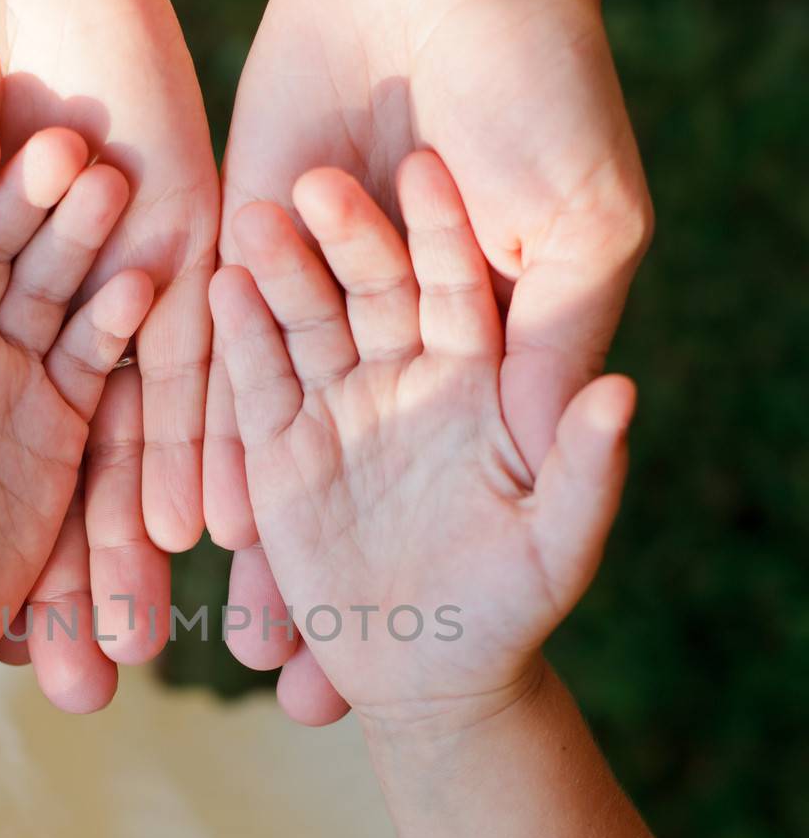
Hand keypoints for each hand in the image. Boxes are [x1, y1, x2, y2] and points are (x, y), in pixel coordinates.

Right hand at [0, 0, 218, 710]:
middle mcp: (32, 332)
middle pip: (63, 480)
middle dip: (78, 584)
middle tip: (98, 686)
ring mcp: (112, 301)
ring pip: (133, 445)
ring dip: (140, 542)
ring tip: (158, 639)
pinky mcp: (179, 257)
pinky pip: (193, 369)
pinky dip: (197, 445)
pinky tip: (206, 531)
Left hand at [207, 0, 650, 720]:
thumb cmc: (544, 92)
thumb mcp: (578, 234)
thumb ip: (552, 354)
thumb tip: (561, 461)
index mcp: (480, 354)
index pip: (444, 500)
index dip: (420, 579)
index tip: (388, 687)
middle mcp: (391, 346)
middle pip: (344, 488)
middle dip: (314, 585)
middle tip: (286, 681)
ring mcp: (313, 301)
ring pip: (269, 440)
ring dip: (244, 535)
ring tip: (209, 626)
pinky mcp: (243, 246)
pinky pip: (212, 356)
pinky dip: (194, 434)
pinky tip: (172, 515)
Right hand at [209, 152, 633, 728]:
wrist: (426, 673)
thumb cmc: (510, 609)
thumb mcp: (556, 544)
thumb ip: (580, 469)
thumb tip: (620, 393)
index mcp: (475, 381)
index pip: (458, 287)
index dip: (444, 231)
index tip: (425, 164)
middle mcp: (403, 376)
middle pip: (373, 288)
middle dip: (345, 235)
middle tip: (314, 178)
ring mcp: (337, 405)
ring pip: (306, 321)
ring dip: (278, 271)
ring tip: (248, 217)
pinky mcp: (279, 448)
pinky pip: (255, 386)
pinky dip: (238, 340)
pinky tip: (217, 287)